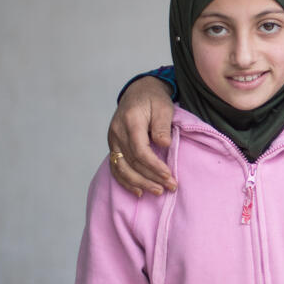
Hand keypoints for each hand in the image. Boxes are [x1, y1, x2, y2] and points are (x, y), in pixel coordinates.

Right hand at [107, 76, 177, 195]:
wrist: (138, 92)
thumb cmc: (154, 99)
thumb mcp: (163, 107)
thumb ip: (162, 125)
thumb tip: (164, 144)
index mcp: (130, 121)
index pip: (140, 151)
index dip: (154, 166)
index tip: (169, 175)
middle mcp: (117, 132)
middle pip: (132, 162)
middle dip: (151, 178)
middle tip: (170, 187)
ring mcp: (113, 140)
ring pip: (122, 168)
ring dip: (139, 183)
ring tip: (157, 191)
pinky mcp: (113, 146)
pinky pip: (116, 167)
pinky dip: (125, 181)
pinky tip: (138, 191)